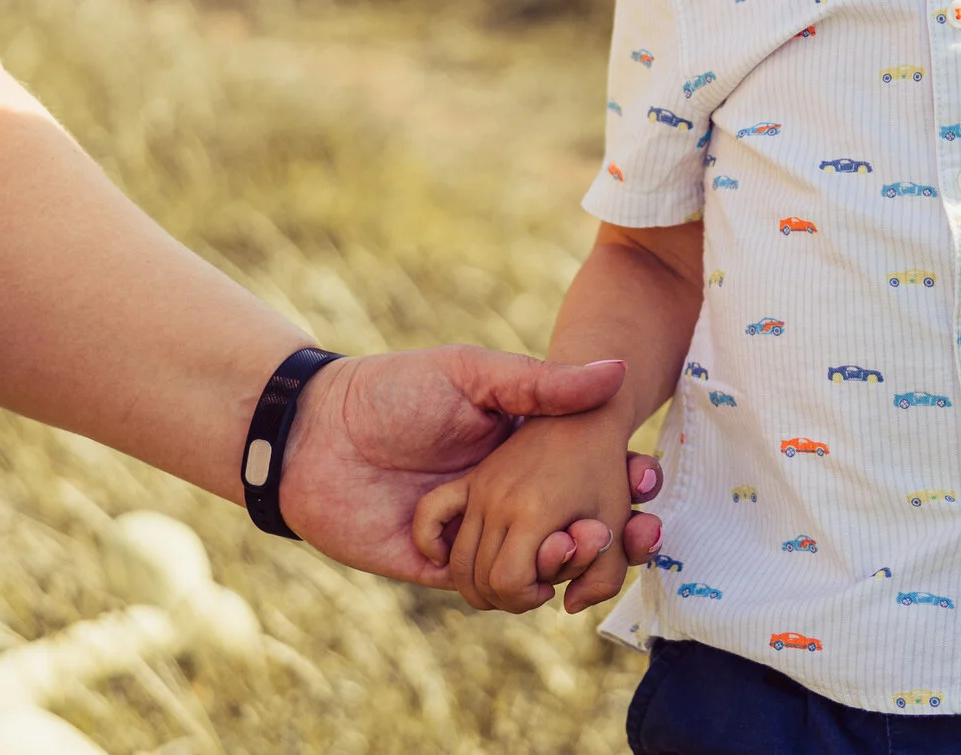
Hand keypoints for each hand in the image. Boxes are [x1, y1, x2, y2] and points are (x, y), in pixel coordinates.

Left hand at [275, 346, 661, 588]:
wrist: (313, 433)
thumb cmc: (394, 390)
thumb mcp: (473, 373)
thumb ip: (540, 381)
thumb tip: (614, 371)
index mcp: (520, 449)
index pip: (586, 470)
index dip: (624, 477)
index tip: (647, 476)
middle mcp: (507, 495)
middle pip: (575, 524)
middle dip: (619, 530)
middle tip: (643, 526)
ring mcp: (477, 533)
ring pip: (542, 565)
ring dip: (575, 559)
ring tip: (589, 538)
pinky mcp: (442, 568)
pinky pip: (491, 590)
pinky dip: (523, 584)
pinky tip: (545, 564)